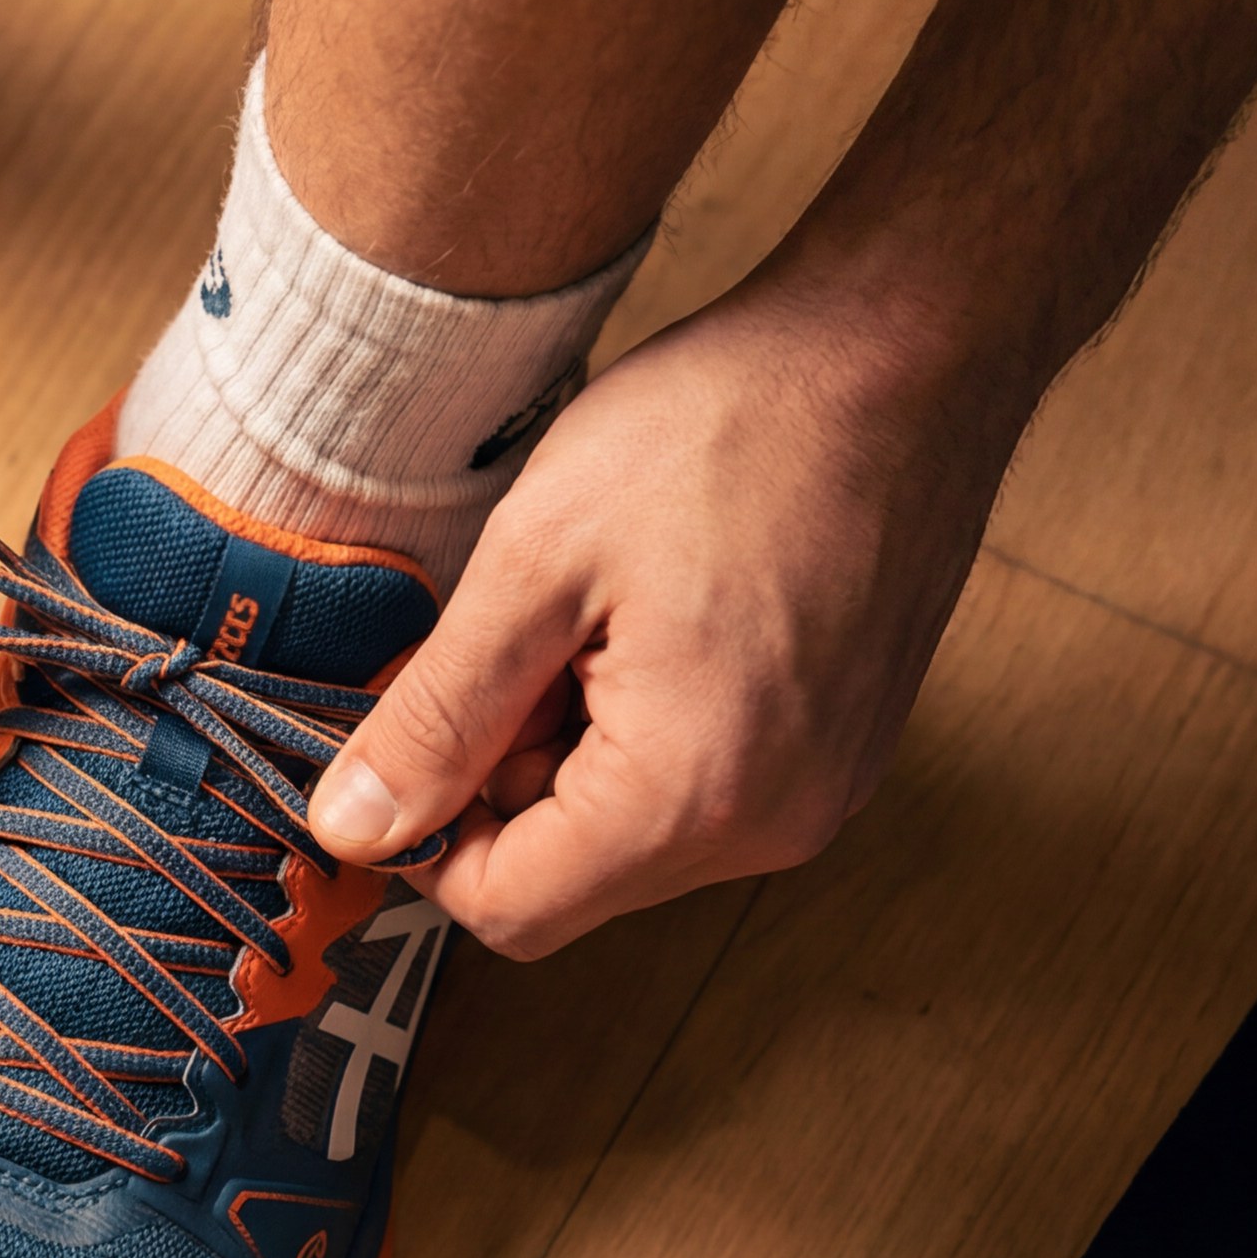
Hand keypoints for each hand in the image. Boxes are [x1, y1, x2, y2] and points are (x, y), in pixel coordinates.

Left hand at [303, 280, 1033, 956]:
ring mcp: (823, 792)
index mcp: (692, 795)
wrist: (906, 349)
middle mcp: (774, 825)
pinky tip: (651, 615)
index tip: (405, 727)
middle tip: (510, 632)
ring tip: (590, 610)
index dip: (424, 832)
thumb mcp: (536, 560)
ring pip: (632, 834)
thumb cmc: (732, 425)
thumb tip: (350, 827)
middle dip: (504, 775)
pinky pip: (704, 790)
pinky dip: (644, 727)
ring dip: (572, 746)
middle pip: (572, 876)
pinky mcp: (843, 751)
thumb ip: (437, 716)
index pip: (509, 908)